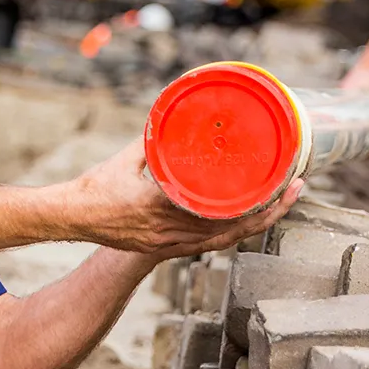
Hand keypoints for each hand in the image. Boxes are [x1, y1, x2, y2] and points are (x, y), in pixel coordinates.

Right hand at [69, 141, 304, 256]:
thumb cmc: (95, 187)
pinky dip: (230, 231)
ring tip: (279, 202)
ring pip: (224, 239)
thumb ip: (157, 140)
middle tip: (297, 189)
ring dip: (255, 224)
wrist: (71, 218)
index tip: (283, 182)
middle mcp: (170, 231)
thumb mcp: (129, 157)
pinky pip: (207, 244)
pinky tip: (245, 220)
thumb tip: (179, 118)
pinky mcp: (164, 249)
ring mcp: (169, 244)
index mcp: (163, 206)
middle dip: (270, 212)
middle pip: (234, 228)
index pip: (221, 209)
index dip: (258, 201)